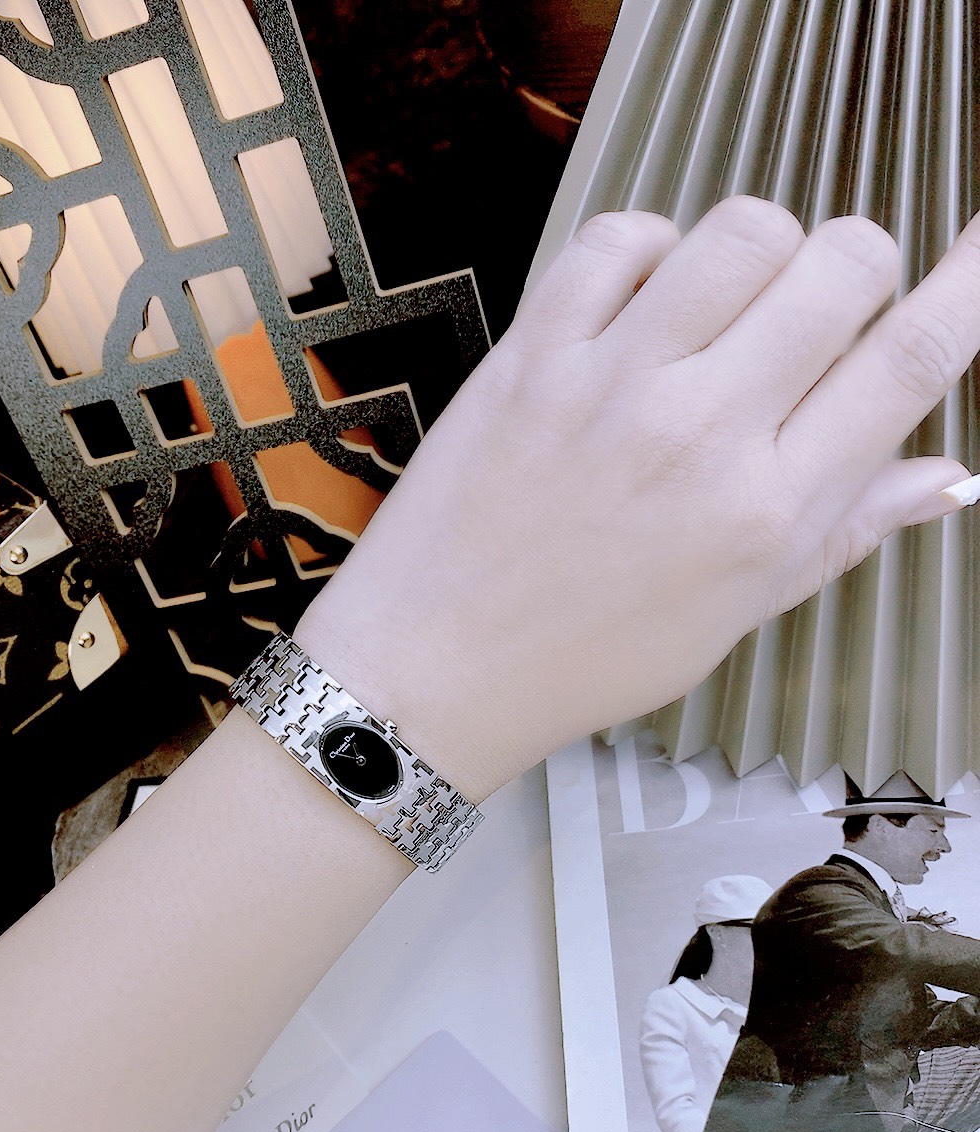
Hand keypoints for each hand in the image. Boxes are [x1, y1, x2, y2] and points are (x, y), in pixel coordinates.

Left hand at [297, 197, 979, 799]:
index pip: (908, 364)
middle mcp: (701, 433)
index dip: (968, 286)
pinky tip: (643, 302)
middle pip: (842, 266)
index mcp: (767, 512)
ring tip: (727, 306)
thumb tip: (951, 479)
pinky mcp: (533, 353)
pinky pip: (620, 237)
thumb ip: (843, 531)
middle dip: (857, 271)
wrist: (438, 667)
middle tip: (817, 316)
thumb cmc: (587, 656)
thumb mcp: (735, 613)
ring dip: (761, 250)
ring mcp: (612, 383)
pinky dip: (649, 248)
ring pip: (743, 230)